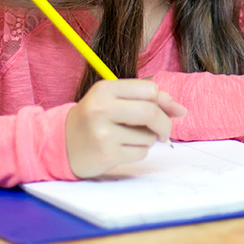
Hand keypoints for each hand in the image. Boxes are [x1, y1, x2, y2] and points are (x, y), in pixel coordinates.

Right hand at [65, 79, 187, 178]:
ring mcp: (103, 133)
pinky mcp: (105, 154)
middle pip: (150, 112)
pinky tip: (123, 149)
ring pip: (147, 136)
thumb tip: (181, 110)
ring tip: (131, 138)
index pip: (149, 90)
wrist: (61, 143)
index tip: (167, 111)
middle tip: (163, 132)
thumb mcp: (115, 99)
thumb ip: (147, 99)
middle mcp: (102, 109)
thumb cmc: (95, 117)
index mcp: (106, 89)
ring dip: (148, 139)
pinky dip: (139, 152)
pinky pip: (140, 153)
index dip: (163, 101)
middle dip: (164, 124)